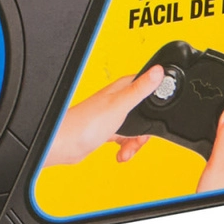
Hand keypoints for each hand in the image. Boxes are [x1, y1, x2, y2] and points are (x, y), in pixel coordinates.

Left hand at [44, 65, 167, 167]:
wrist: (66, 144)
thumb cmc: (87, 122)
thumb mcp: (121, 104)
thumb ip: (140, 89)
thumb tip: (158, 71)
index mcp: (122, 89)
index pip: (148, 87)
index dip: (156, 103)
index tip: (155, 117)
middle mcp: (117, 101)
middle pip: (144, 114)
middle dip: (144, 131)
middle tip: (138, 138)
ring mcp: (112, 116)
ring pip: (135, 129)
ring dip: (134, 143)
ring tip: (126, 149)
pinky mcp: (107, 130)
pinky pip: (125, 140)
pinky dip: (125, 148)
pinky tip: (120, 153)